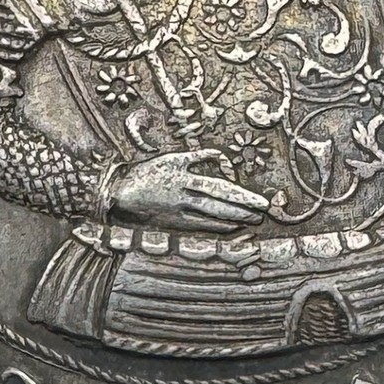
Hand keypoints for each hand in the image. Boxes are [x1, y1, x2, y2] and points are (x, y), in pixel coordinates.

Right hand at [108, 148, 269, 232]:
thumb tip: (219, 157)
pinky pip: (200, 224)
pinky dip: (218, 225)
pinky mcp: (174, 221)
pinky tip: (232, 227)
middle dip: (244, 204)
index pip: (217, 180)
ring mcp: (179, 207)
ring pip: (212, 212)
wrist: (119, 193)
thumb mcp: (171, 157)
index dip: (237, 187)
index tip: (252, 193)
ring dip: (234, 216)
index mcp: (182, 170)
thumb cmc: (146, 172)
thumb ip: (196, 157)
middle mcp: (183, 189)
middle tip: (263, 208)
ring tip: (253, 219)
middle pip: (219, 197)